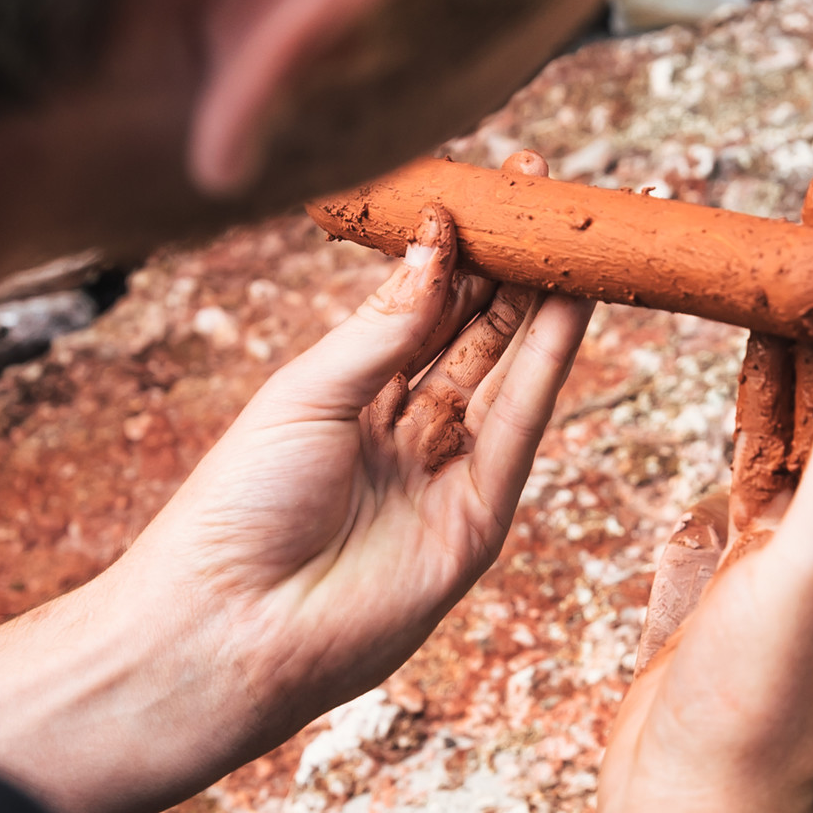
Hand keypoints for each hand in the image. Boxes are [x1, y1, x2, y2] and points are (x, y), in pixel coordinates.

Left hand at [0, 155, 592, 812]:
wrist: (232, 628)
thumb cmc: (238, 508)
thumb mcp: (306, 394)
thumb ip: (384, 327)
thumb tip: (438, 248)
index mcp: (342, 396)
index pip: (415, 306)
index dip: (455, 246)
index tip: (490, 185)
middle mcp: (398, 431)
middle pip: (469, 332)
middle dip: (512, 264)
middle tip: (552, 196)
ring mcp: (441, 475)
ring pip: (504, 371)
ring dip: (544, 302)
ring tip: (580, 235)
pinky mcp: (477, 520)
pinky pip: (521, 427)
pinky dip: (550, 364)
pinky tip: (572, 302)